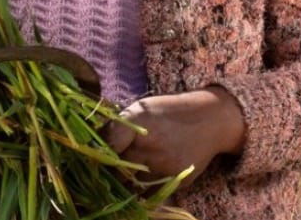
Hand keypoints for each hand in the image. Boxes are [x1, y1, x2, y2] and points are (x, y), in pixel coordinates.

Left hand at [103, 87, 246, 186]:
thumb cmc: (168, 112)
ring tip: (133, 167)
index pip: (108, 144)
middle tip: (112, 164)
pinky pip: (150, 193)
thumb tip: (90, 145)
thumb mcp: (142, 109)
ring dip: (128, 179)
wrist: (210, 119)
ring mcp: (164, 165)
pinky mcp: (176, 180)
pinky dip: (144, 188)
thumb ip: (118, 127)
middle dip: (113, 167)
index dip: (100, 152)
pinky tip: (146, 175)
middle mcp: (150, 144)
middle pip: (118, 166)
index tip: (98, 154)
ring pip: (132, 182)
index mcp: (138, 121)